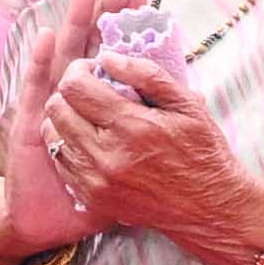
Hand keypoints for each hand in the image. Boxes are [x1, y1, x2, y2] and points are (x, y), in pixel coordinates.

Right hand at [0, 0, 134, 236]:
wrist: (47, 224)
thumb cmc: (92, 200)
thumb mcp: (134, 166)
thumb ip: (151, 138)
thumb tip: (187, 104)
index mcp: (103, 110)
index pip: (116, 57)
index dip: (126, 29)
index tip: (143, 2)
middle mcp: (77, 105)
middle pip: (91, 48)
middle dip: (104, 15)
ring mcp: (50, 111)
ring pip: (64, 59)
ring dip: (74, 25)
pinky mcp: (27, 124)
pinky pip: (34, 87)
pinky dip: (40, 60)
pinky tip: (48, 35)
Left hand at [41, 32, 263, 264]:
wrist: (210, 207)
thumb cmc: (202, 151)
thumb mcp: (186, 104)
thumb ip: (146, 75)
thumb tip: (107, 57)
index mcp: (131, 125)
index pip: (75, 87)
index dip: (78, 70)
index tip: (93, 70)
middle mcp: (107, 155)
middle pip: (56, 109)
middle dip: (69, 92)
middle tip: (89, 91)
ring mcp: (96, 180)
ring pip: (53, 136)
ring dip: (65, 118)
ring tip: (89, 116)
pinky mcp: (93, 198)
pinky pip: (61, 164)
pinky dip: (69, 146)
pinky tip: (91, 141)